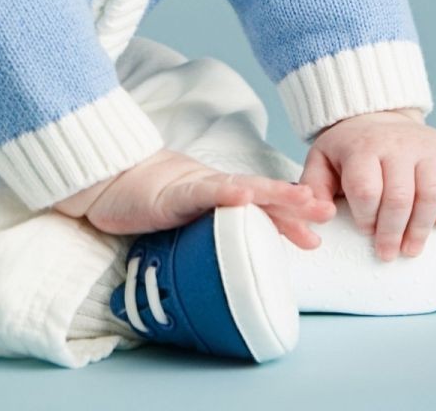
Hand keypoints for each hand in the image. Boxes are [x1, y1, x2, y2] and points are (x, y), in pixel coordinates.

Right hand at [53, 149, 335, 247]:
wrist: (108, 178)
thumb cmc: (143, 199)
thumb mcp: (183, 219)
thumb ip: (206, 230)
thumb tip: (227, 257)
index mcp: (219, 197)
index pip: (260, 207)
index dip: (289, 218)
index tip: (316, 235)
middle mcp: (215, 189)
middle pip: (263, 193)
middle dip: (296, 204)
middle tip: (327, 212)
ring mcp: (197, 187)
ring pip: (243, 188)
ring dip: (274, 193)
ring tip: (303, 199)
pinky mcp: (176, 191)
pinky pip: (204, 191)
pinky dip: (226, 193)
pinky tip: (244, 195)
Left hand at [299, 109, 435, 261]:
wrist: (378, 117)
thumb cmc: (348, 150)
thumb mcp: (321, 161)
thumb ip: (313, 188)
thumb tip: (323, 217)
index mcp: (363, 147)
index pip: (367, 189)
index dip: (366, 217)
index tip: (364, 230)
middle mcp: (398, 143)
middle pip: (400, 197)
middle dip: (394, 233)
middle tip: (388, 254)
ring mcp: (427, 146)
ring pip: (432, 193)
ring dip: (423, 227)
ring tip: (412, 248)